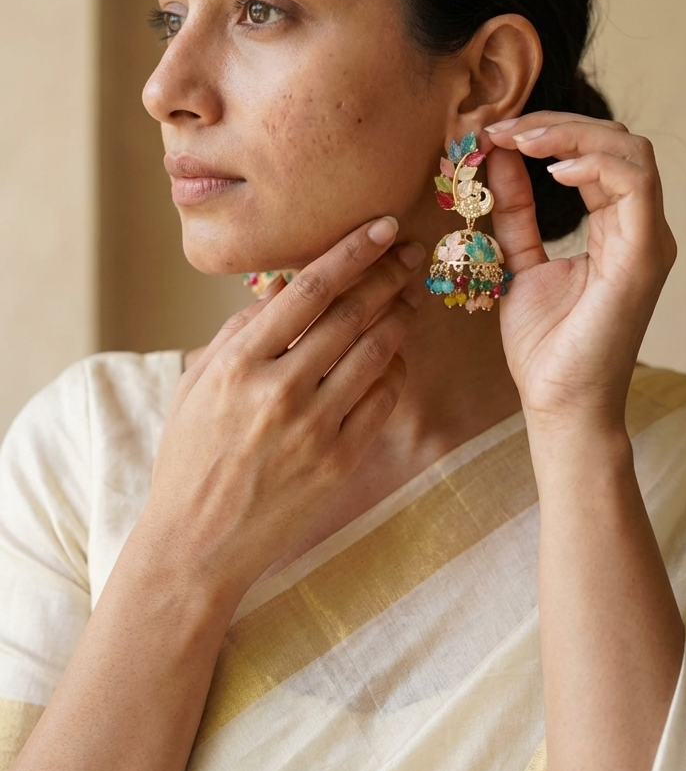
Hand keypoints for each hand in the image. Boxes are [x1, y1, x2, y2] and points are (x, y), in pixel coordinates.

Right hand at [142, 218, 424, 604]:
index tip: (381, 227)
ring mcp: (313, 427)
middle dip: (388, 274)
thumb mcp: (196, 384)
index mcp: (237, 363)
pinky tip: (394, 354)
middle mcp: (278, 389)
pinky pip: (382, 400)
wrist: (197, 543)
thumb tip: (284, 289)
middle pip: (351, 314)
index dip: (352, 252)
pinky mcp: (338, 460)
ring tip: (409, 296)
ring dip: (400, 316)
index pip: (309, 289)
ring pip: (375, 352)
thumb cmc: (191, 457)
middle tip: (410, 251)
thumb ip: (239, 332)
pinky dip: (394, 369)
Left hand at [485, 113, 675, 428]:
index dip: (548, 133)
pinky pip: (635, 185)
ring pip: (630, 152)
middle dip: (555, 125)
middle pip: (616, 141)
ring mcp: (647, 241)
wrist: (560, 404)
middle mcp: (640, 229)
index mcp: (617, 229)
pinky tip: (550, 169)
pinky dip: (593, 164)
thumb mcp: (517, 262)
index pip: (597, 154)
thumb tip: (496, 156)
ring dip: (571, 135)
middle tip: (501, 128)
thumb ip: (514, 210)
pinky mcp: (643, 257)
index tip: (493, 132)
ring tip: (519, 139)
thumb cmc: (546, 346)